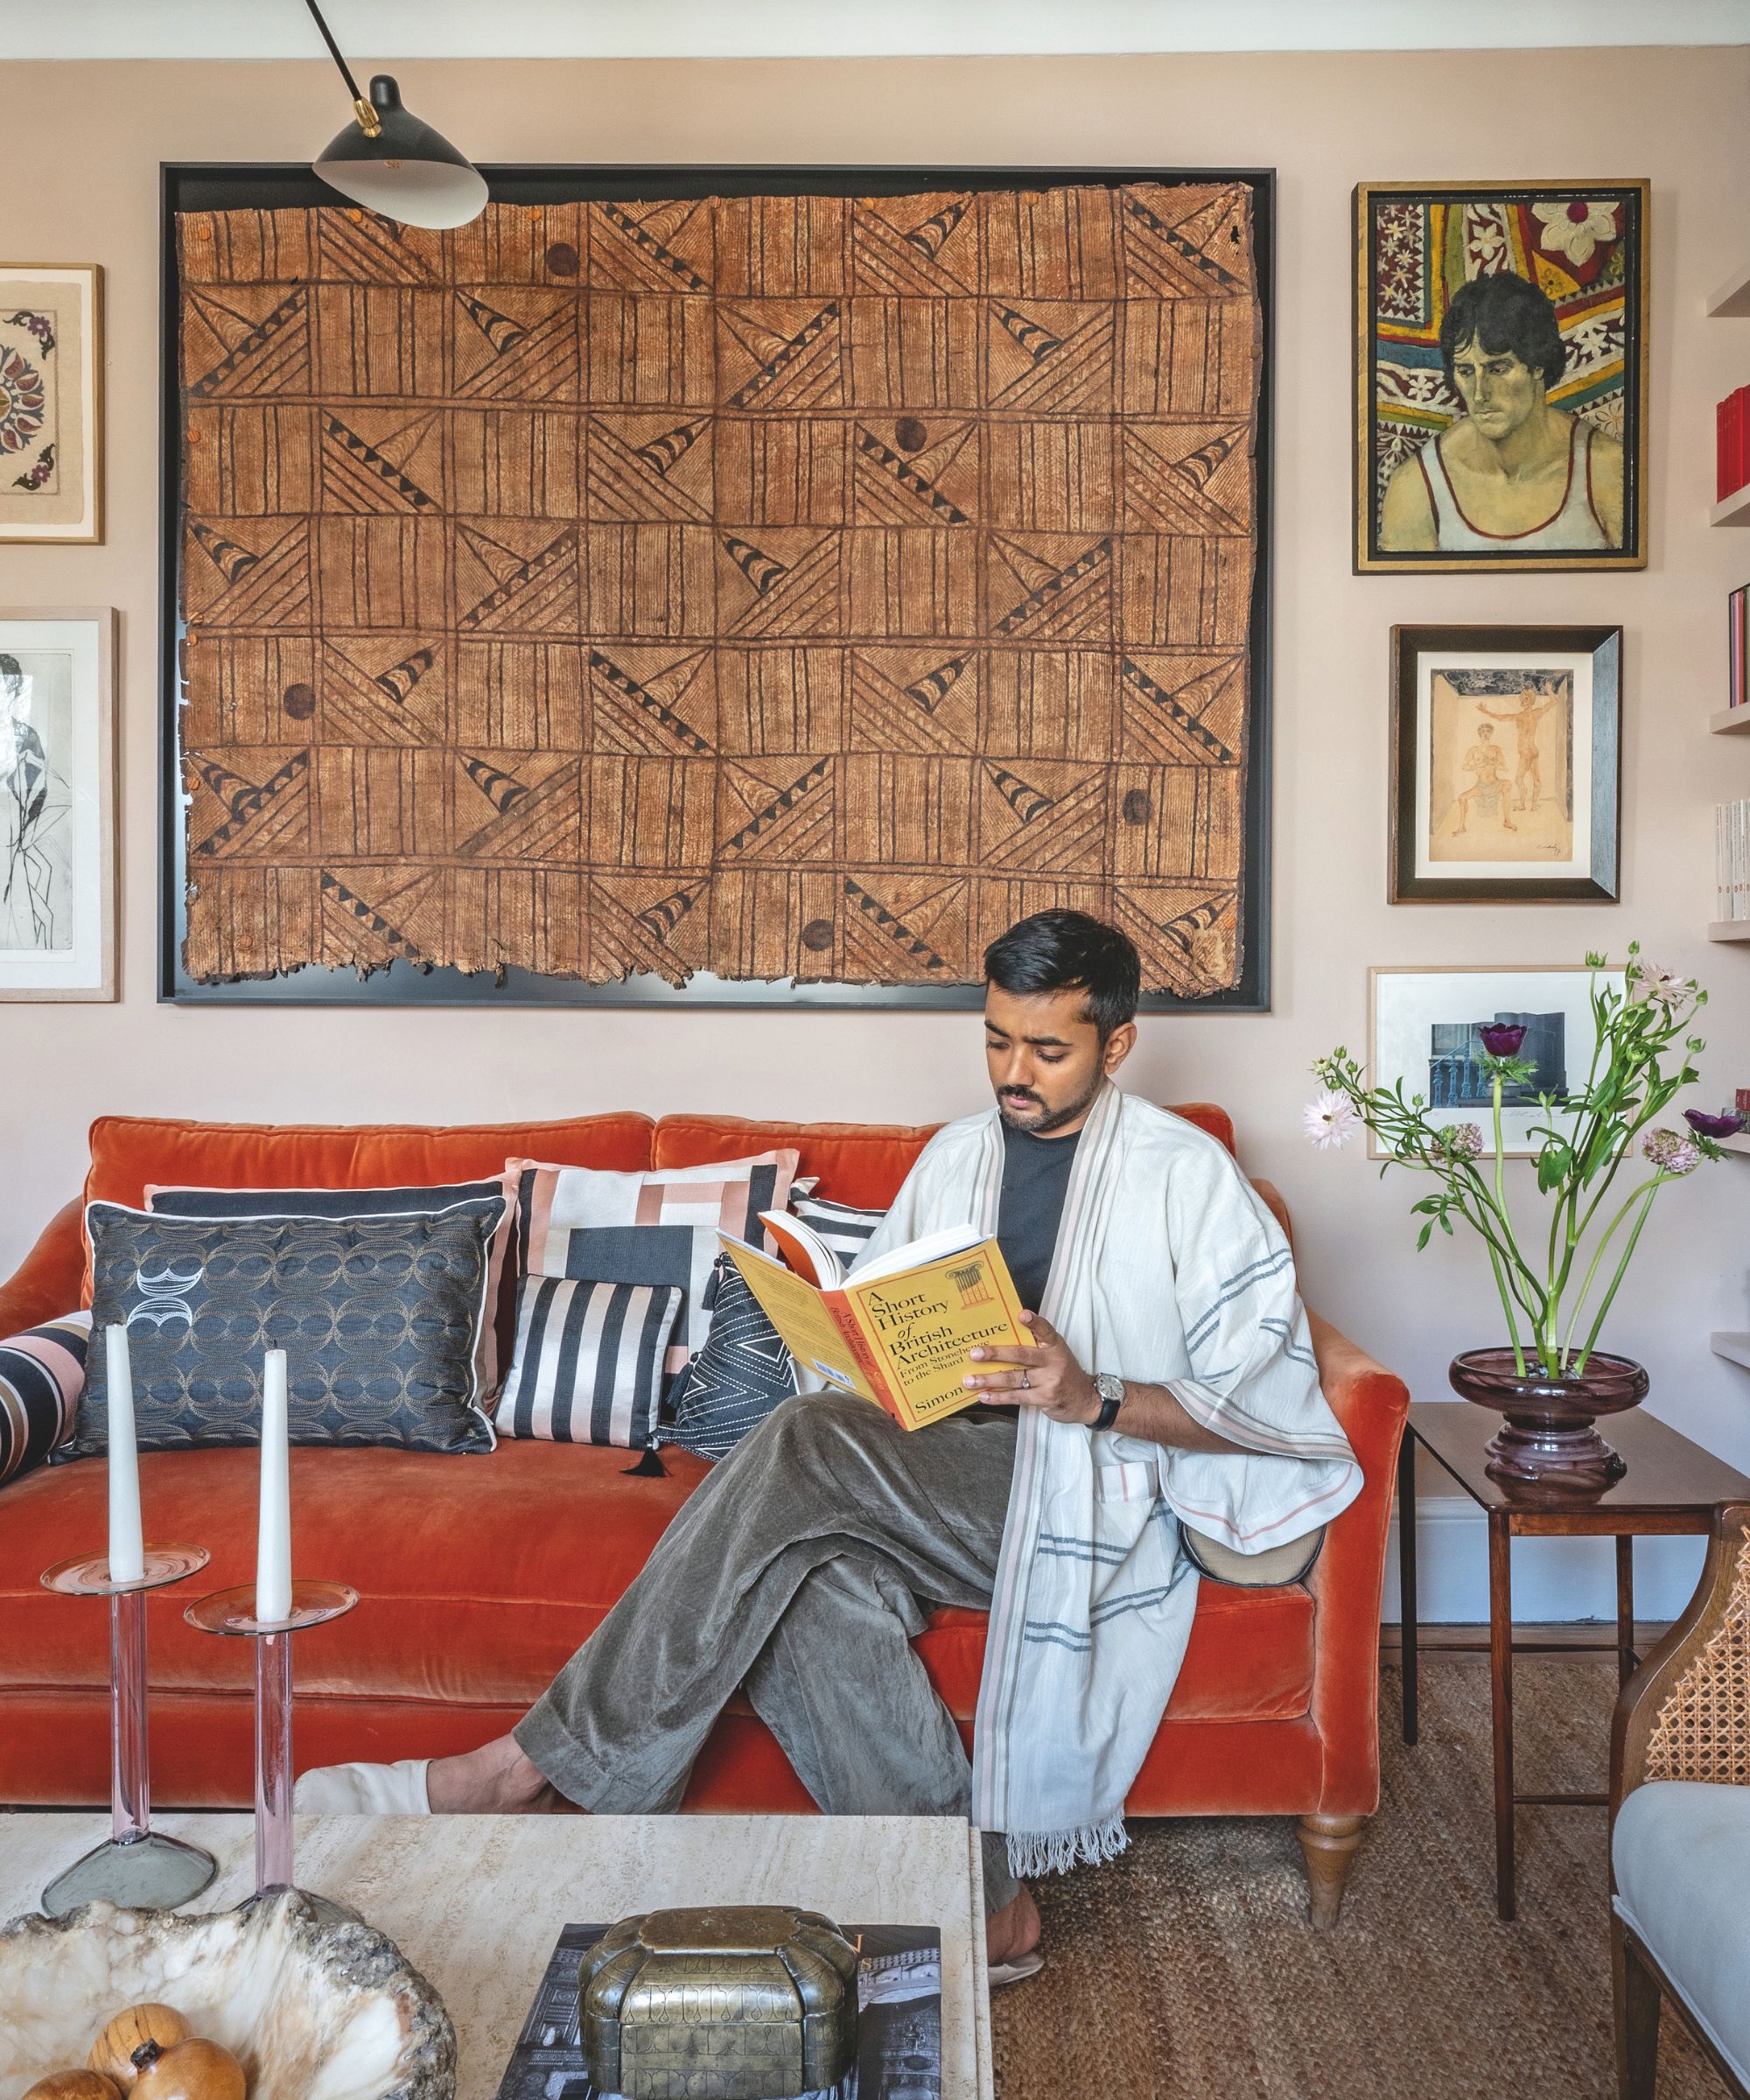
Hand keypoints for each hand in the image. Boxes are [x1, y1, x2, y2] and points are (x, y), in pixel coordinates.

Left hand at [963, 1310, 1098, 1425]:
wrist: (1086, 1399)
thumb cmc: (1064, 1372)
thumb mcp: (1056, 1354)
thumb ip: (1035, 1346)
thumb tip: (1002, 1340)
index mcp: (1055, 1346)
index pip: (1045, 1331)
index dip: (1034, 1322)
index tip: (1022, 1315)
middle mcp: (1053, 1361)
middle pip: (1021, 1354)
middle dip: (995, 1354)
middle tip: (975, 1353)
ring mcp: (1049, 1381)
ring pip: (1014, 1378)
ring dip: (989, 1379)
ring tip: (970, 1380)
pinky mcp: (1045, 1398)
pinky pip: (1017, 1397)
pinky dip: (999, 1397)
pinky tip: (984, 1396)